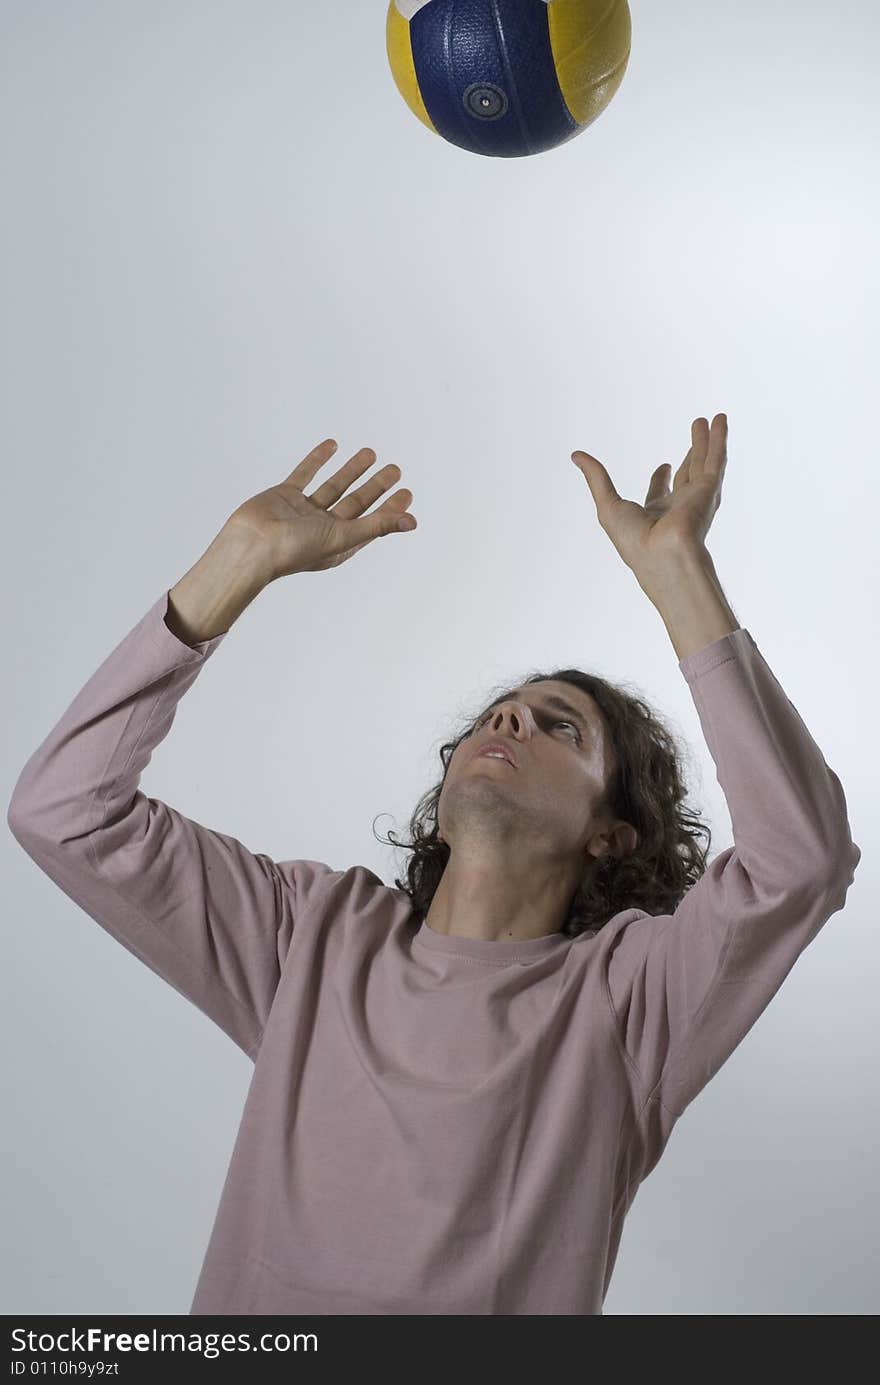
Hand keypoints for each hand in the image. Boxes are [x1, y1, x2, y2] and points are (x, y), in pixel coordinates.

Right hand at [226, 439, 416, 578]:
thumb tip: (412, 522)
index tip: (406, 492)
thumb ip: (376, 525)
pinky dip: (317, 460)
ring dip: (351, 470)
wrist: (249, 546)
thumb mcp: (342, 536)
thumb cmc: (294, 550)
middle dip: (375, 486)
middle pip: (356, 503)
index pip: (372, 523)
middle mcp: (322, 528)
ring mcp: (302, 512)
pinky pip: (305, 474)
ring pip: (333, 486)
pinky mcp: (284, 496)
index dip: (390, 509)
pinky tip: (332, 445)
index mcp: (339, 544)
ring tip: (370, 453)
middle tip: (394, 469)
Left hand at [571, 414, 727, 585]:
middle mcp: (678, 506)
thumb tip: (576, 455)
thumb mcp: (607, 504)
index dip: (661, 478)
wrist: (662, 556)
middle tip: (697, 430)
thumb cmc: (633, 541)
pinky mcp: (708, 490)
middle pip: (687, 473)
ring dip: (709, 440)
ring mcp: (696, 498)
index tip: (664, 467)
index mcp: (655, 515)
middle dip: (693, 453)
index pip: (660, 493)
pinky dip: (720, 439)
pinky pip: (716, 459)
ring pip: (704, 462)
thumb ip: (596, 478)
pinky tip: (721, 420)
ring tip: (715, 418)